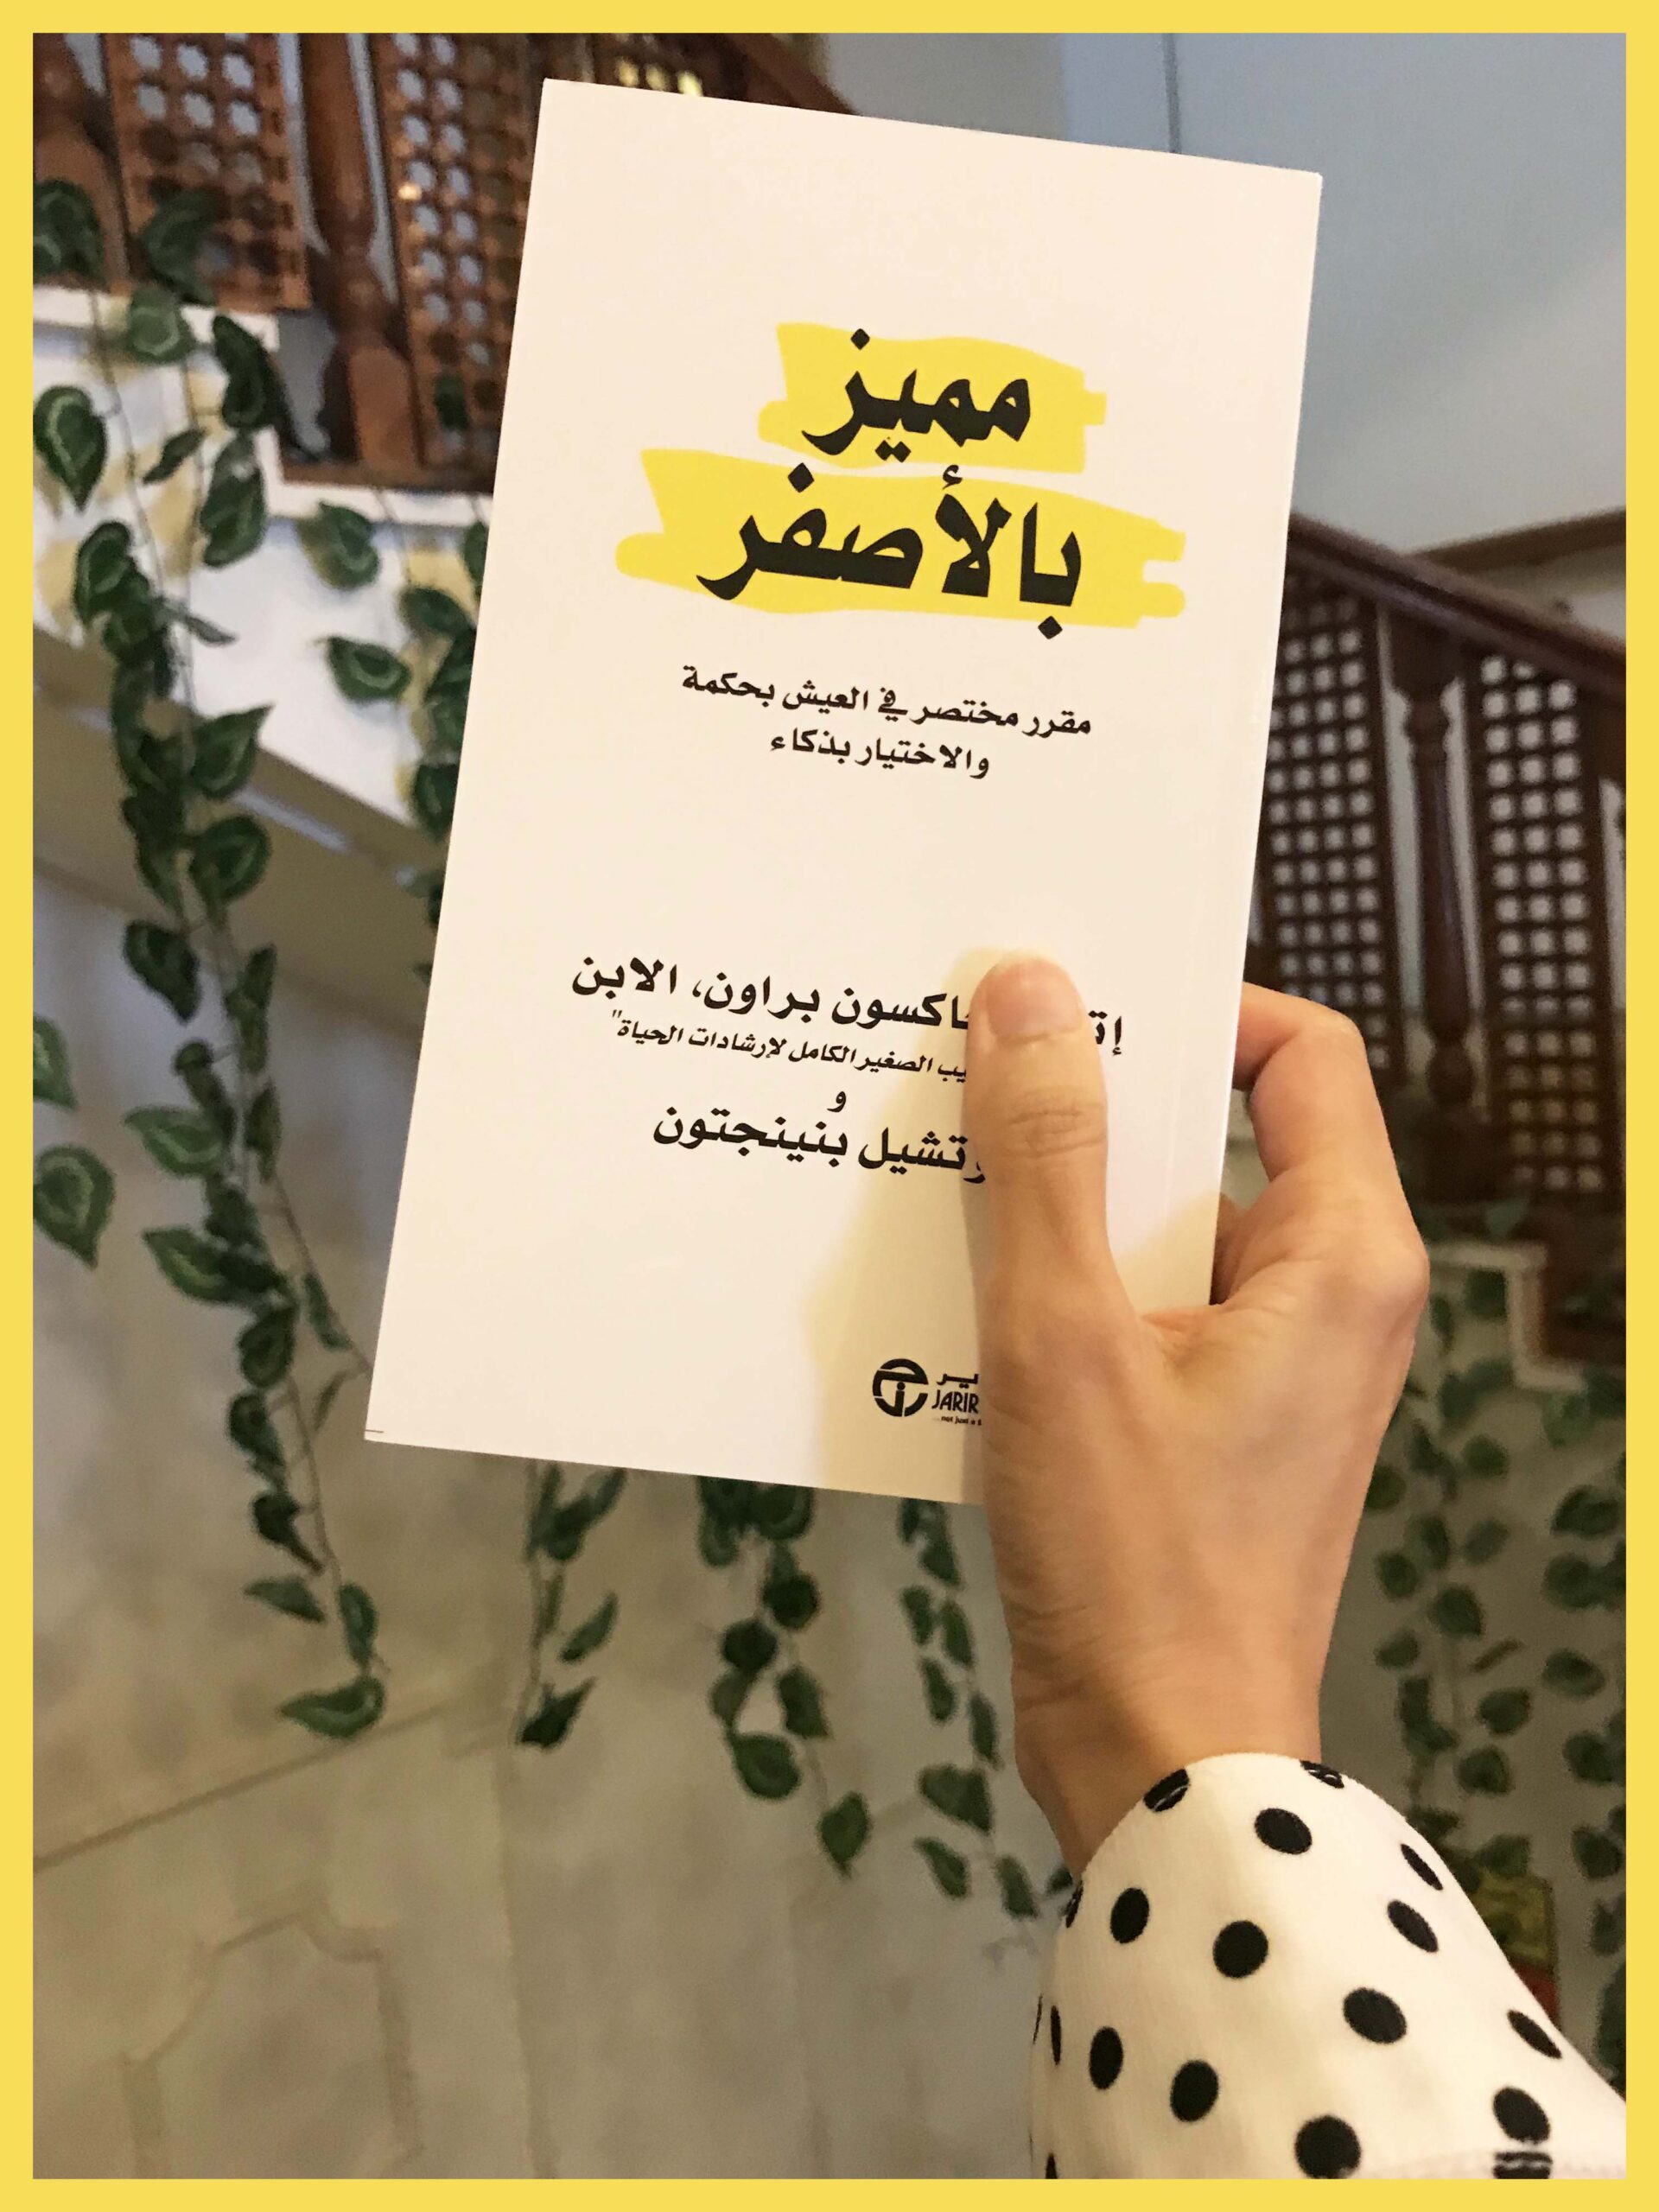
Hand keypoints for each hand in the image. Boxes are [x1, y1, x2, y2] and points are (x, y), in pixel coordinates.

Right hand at [962, 956, 1427, 1872]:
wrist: (1160, 1765)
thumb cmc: (1134, 1556)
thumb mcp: (1065, 1335)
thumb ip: (1045, 1153)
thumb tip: (1028, 989)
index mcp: (1342, 1252)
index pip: (1302, 1052)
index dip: (1194, 1005)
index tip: (1071, 1004)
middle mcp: (1330, 1295)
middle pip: (1224, 1132)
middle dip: (1097, 1101)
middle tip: (973, 1070)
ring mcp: (1276, 1364)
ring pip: (1167, 1224)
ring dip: (1059, 1199)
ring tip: (942, 1172)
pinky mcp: (1217, 1421)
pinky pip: (1142, 1304)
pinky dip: (1061, 1285)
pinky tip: (957, 1290)